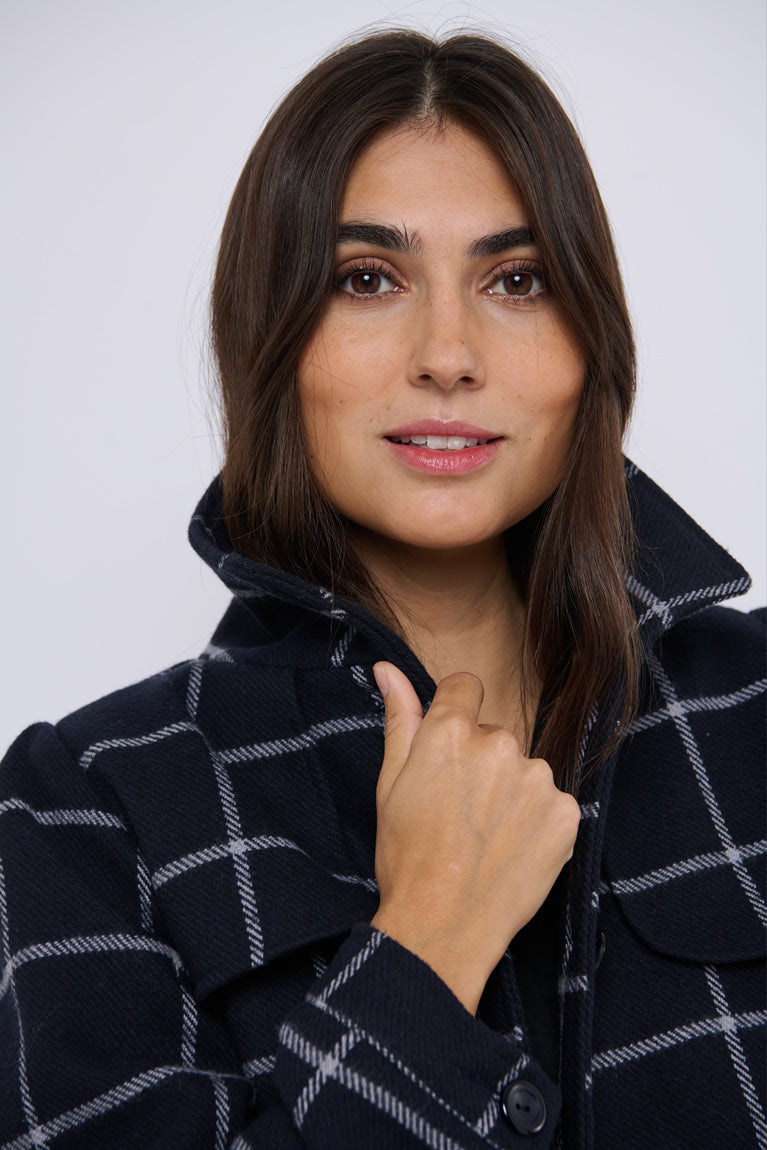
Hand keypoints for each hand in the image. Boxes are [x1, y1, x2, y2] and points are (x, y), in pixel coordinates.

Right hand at [370, 661, 579, 1014]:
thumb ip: (399, 718)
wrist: (443, 928)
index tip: (449, 750)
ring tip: (484, 837)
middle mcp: (501, 744)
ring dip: (510, 792)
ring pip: (524, 769)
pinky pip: (551, 802)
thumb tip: (388, 669)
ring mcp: (538, 780)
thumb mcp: (390, 784)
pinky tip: (511, 850)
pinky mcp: (565, 814)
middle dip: (480, 762)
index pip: (465, 687)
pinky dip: (536, 822)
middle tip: (458, 812)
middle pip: (495, 733)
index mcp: (451, 732)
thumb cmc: (407, 858)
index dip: (454, 715)